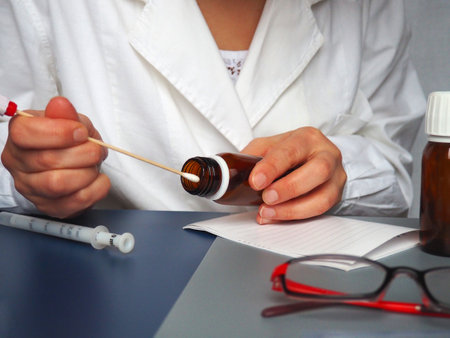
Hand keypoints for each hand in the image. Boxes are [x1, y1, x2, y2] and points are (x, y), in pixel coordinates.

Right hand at [1, 97, 109, 217]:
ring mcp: (31, 188)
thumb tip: (61, 105)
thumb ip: (66, 114)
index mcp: (19, 136)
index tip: (81, 132)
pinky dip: (95, 189)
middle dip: (82, 153)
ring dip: (86, 172)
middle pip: (47, 160)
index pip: (25, 134)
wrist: (73, 164)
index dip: (59, 132)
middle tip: (96, 150)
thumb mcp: (70, 121)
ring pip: (57, 184)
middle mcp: (18, 163)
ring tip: (94, 165)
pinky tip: (99, 179)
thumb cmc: (68, 140)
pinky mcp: (49, 206)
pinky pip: (74, 202)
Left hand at [241, 127, 346, 223]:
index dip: (272, 167)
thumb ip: (252, 156)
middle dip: (289, 188)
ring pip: (323, 196)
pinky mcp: (336, 195)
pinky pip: (320, 211)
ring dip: (292, 209)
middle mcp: (327, 154)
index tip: (255, 181)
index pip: (291, 150)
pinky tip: (277, 216)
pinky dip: (295, 217)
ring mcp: (336, 176)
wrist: (312, 157)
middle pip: (318, 170)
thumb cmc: (289, 152)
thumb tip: (233, 172)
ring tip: (268, 212)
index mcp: (307, 138)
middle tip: (266, 198)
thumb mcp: (269, 146)